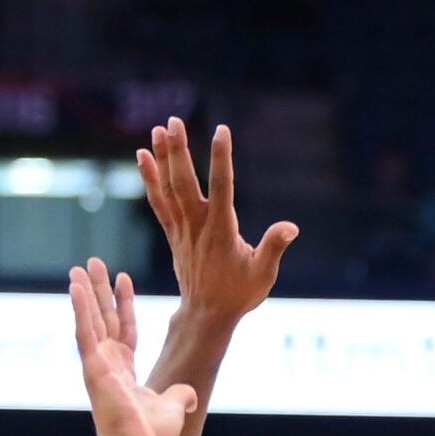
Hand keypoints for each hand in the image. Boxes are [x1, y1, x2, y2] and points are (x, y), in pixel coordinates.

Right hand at [70, 257, 195, 435]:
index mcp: (123, 370)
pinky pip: (85, 332)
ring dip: (85, 292)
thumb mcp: (174, 406)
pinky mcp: (91, 367)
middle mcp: (107, 364)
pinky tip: (75, 287)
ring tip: (80, 267)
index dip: (124, 304)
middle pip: (103, 318)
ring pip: (90, 320)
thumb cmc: (152, 435)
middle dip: (99, 290)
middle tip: (92, 263)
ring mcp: (97, 364)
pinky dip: (80, 309)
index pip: (124, 328)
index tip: (124, 278)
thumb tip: (191, 395)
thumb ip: (181, 395)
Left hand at [136, 118, 297, 323]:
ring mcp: (182, 229)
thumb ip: (274, 247)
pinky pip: (158, 201)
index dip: (221, 157)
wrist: (207, 314)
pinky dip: (150, 178)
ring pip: (168, 188)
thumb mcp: (263, 273)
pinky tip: (143, 157)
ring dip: (162, 158)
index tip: (221, 130)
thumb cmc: (240, 293)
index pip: (222, 186)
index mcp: (221, 230)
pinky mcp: (173, 233)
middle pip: (184, 182)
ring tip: (157, 130)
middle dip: (179, 150)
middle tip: (174, 121)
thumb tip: (290, 227)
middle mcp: (197, 225)